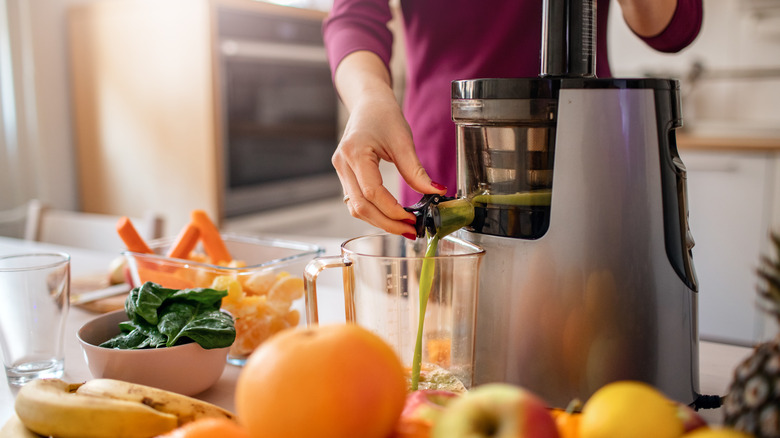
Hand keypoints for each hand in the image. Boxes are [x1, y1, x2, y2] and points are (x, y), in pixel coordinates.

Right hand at [333, 91, 445, 235]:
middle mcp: (342, 164)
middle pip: (360, 207)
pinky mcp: (345, 176)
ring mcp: (340, 171)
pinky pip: (356, 201)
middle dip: (386, 223)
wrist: (368, 103)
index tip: (412, 219)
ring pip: (355, 208)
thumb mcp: (403, 141)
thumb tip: (436, 193)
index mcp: (355, 153)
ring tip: (403, 226)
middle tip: (410, 230)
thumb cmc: (384, 115)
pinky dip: (373, 212)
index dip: (392, 210)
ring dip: (379, 221)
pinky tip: (391, 216)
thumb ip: (416, 171)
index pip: (372, 192)